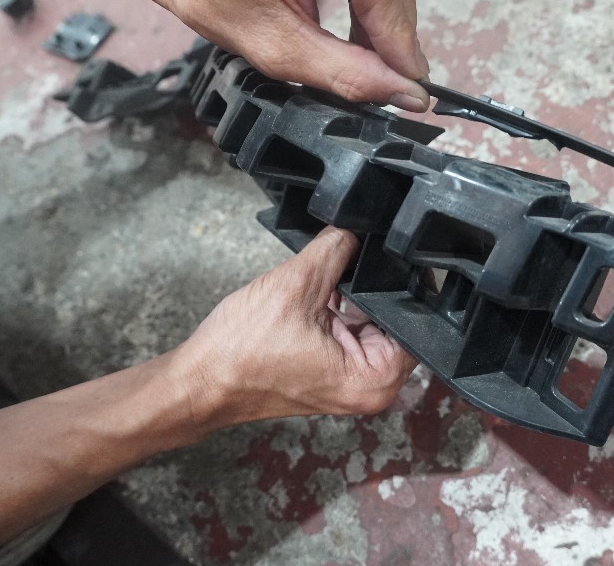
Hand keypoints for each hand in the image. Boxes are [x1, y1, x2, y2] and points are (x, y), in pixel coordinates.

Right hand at [174, 227, 417, 429]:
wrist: (199, 380)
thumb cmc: (240, 353)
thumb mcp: (296, 286)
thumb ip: (336, 249)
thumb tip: (357, 227)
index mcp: (374, 379)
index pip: (414, 322)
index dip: (404, 283)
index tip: (390, 254)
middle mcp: (370, 386)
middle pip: (391, 320)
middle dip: (369, 288)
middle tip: (345, 265)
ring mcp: (349, 379)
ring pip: (366, 321)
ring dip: (346, 298)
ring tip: (315, 291)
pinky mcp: (329, 370)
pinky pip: (346, 330)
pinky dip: (333, 309)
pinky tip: (311, 298)